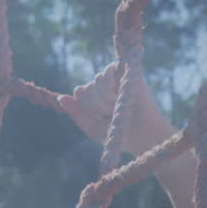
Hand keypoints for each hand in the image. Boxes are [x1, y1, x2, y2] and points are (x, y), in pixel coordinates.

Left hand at [58, 64, 174, 154]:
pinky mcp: (129, 72)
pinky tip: (120, 96)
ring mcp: (117, 77)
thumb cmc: (120, 135)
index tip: (100, 118)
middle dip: (97, 106)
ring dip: (105, 98)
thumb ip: (77, 114)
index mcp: (95, 97)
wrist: (145, 138)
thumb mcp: (93, 129)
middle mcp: (105, 85)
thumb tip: (61, 98)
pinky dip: (111, 86)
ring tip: (118, 107)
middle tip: (112, 114)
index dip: (87, 106)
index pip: (80, 92)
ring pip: (96, 79)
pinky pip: (110, 69)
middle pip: (87, 87)